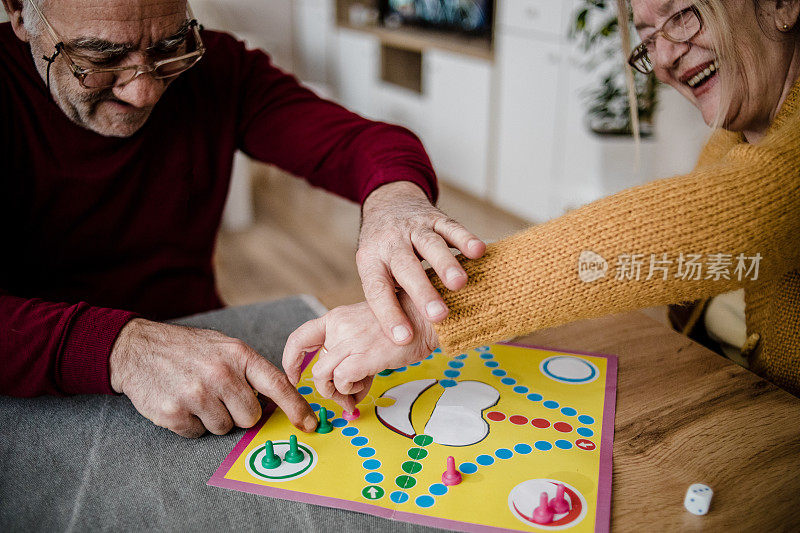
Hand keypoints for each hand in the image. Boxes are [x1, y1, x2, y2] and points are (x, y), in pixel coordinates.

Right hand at [110, 319, 317, 437]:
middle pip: (250, 416)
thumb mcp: (224, 347)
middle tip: (219, 396)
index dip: (297, 407)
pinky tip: (181, 403)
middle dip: (239, 413)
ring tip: (197, 396)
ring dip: (213, 419)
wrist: (138, 348)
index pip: (277, 384)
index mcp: (238, 355)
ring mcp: (196, 394)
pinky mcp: (174, 413)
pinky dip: (191, 424)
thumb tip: (276, 401)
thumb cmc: (188, 349)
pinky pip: (197, 433)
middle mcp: (220, 373)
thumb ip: (250, 371)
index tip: (310, 423)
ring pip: (224, 428)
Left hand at [282, 293, 437, 411]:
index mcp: (337, 318)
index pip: (300, 338)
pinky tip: (367, 382)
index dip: (292, 361)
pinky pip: (342, 381)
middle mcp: (338, 327)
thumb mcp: (367, 331)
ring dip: (339, 392)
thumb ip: (352, 354)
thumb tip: (346, 386)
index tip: (296, 377)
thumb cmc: (403, 326)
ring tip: (359, 388)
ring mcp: (349, 341)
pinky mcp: (362, 356)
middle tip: (347, 395)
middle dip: (329, 390)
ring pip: (323, 377)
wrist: (426, 318)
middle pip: (316, 368)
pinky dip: (351, 390)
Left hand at [358, 181, 484, 344]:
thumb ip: (389, 301)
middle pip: (405, 268)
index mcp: (371, 261)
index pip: (377, 290)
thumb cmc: (384, 253)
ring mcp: (414, 228)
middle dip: (422, 292)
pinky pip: (451, 227)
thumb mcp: (374, 272)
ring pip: (430, 245)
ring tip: (459, 284)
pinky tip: (478, 251)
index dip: (389, 315)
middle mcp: (391, 243)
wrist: (389, 204)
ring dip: (446, 264)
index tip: (403, 339)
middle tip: (437, 316)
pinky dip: (465, 238)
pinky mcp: (435, 218)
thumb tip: (404, 344)